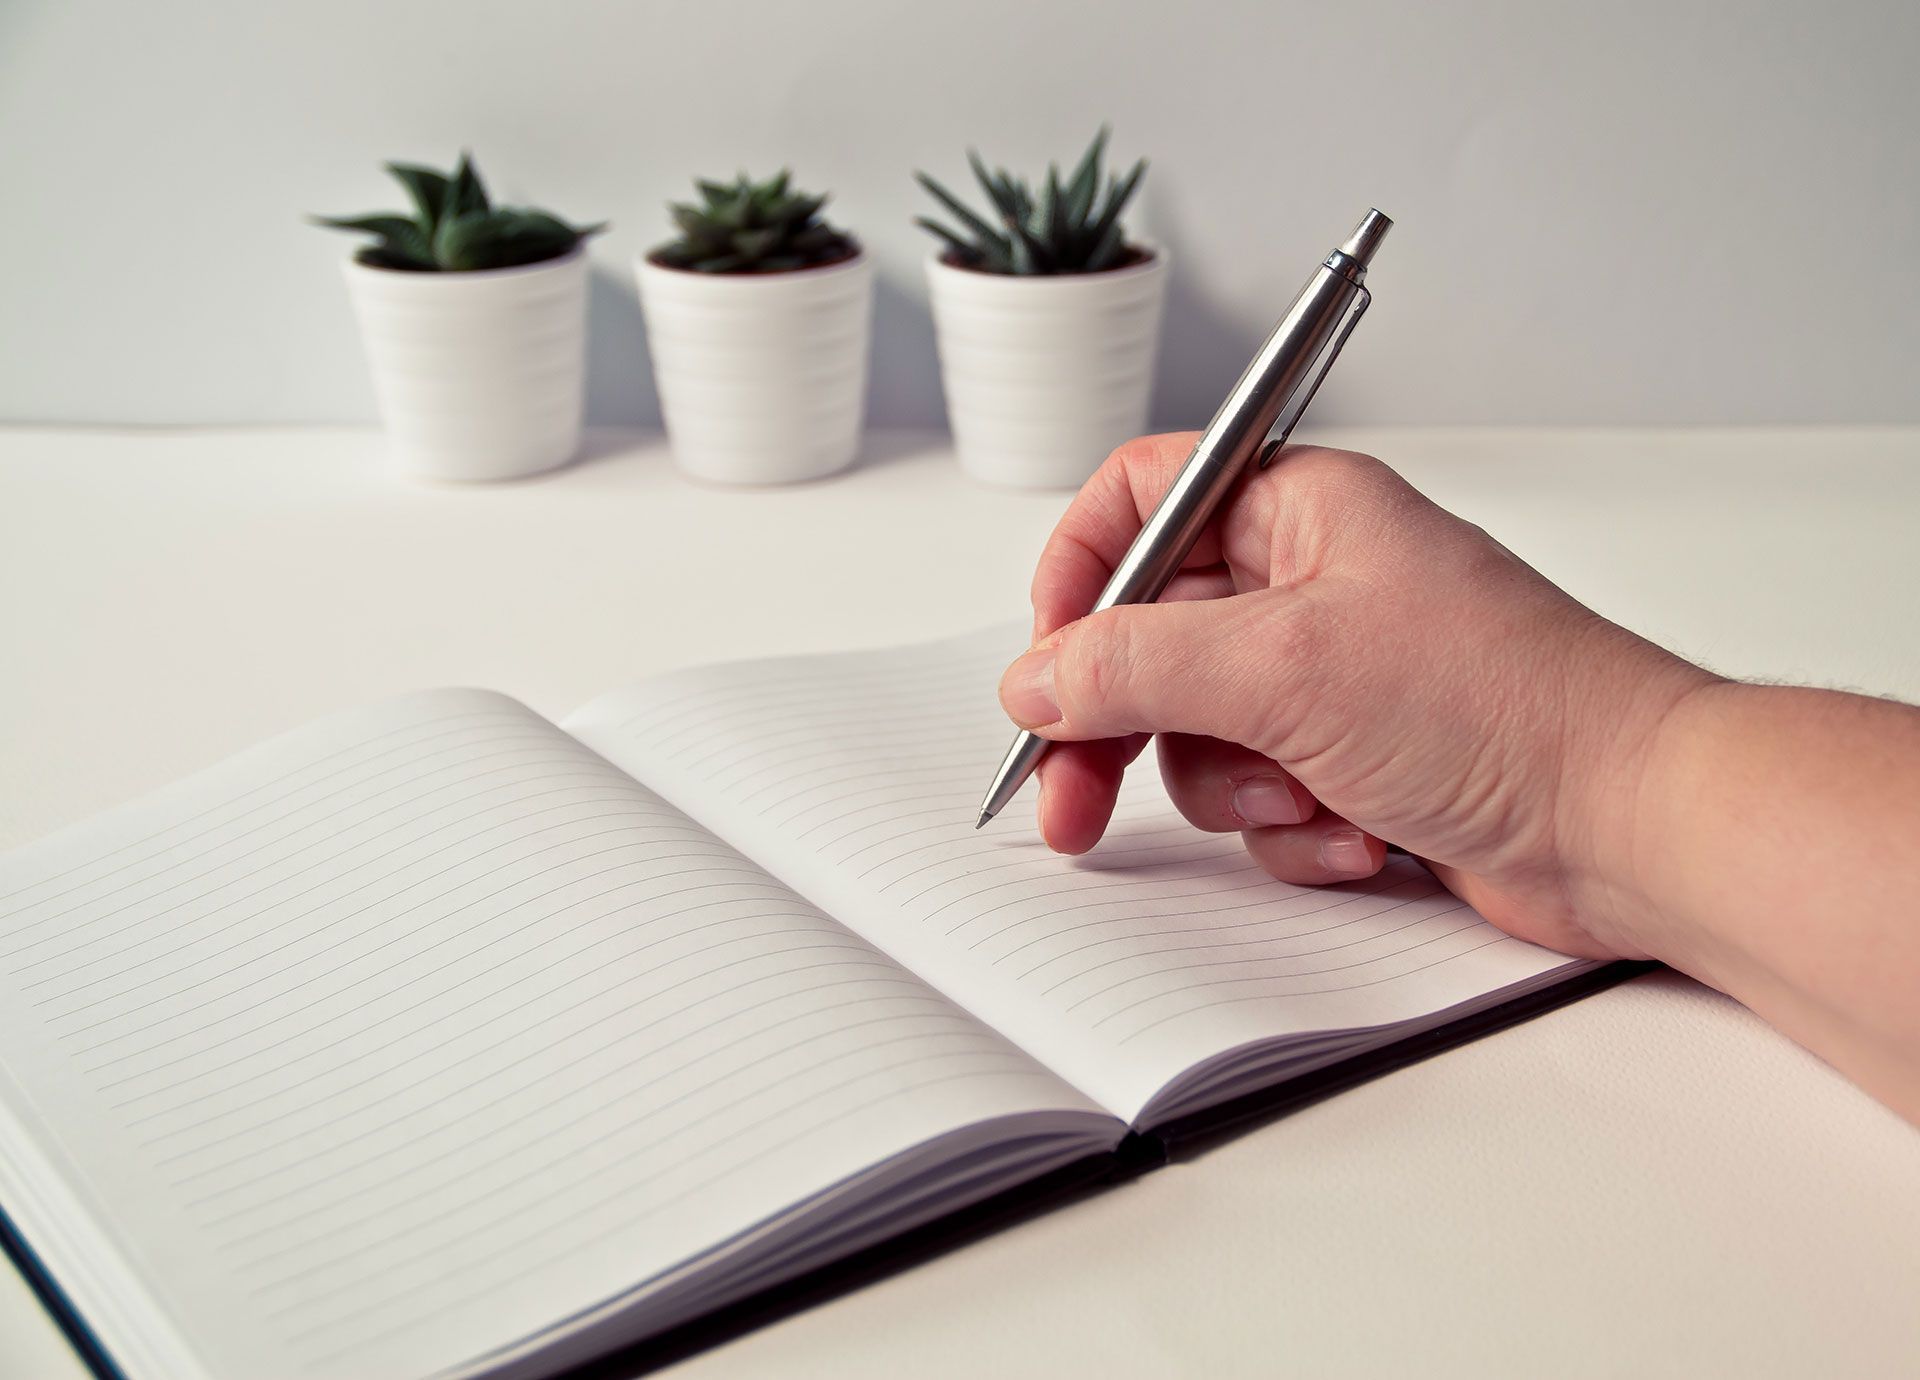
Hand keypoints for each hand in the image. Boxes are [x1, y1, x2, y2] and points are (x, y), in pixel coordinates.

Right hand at [998, 434, 1713, 961]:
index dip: (1079, 573)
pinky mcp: (1356, 763)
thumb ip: (1134, 666)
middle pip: (1151, 637)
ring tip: (1307, 800)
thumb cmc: (1506, 708)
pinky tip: (1362, 837)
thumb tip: (1035, 677)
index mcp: (1302, 508)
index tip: (1047, 658)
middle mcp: (1313, 583)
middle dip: (1116, 726)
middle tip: (1072, 797)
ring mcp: (1334, 679)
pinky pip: (1261, 798)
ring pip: (1198, 734)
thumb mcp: (1284, 668)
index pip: (1143, 498)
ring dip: (1237, 789)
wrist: (1630, 824)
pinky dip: (1296, 831)